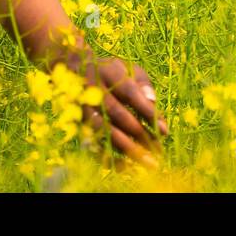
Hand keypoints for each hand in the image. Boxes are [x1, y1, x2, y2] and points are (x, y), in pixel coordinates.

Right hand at [54, 43, 167, 167]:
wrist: (71, 69)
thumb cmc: (110, 71)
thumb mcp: (128, 68)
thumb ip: (143, 84)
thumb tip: (153, 104)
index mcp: (109, 72)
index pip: (130, 93)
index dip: (147, 111)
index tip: (164, 131)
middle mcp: (93, 89)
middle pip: (117, 113)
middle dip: (139, 134)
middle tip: (157, 151)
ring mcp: (82, 106)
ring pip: (103, 130)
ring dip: (125, 148)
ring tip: (145, 162)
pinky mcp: (76, 121)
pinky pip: (90, 140)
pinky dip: (106, 155)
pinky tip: (123, 166)